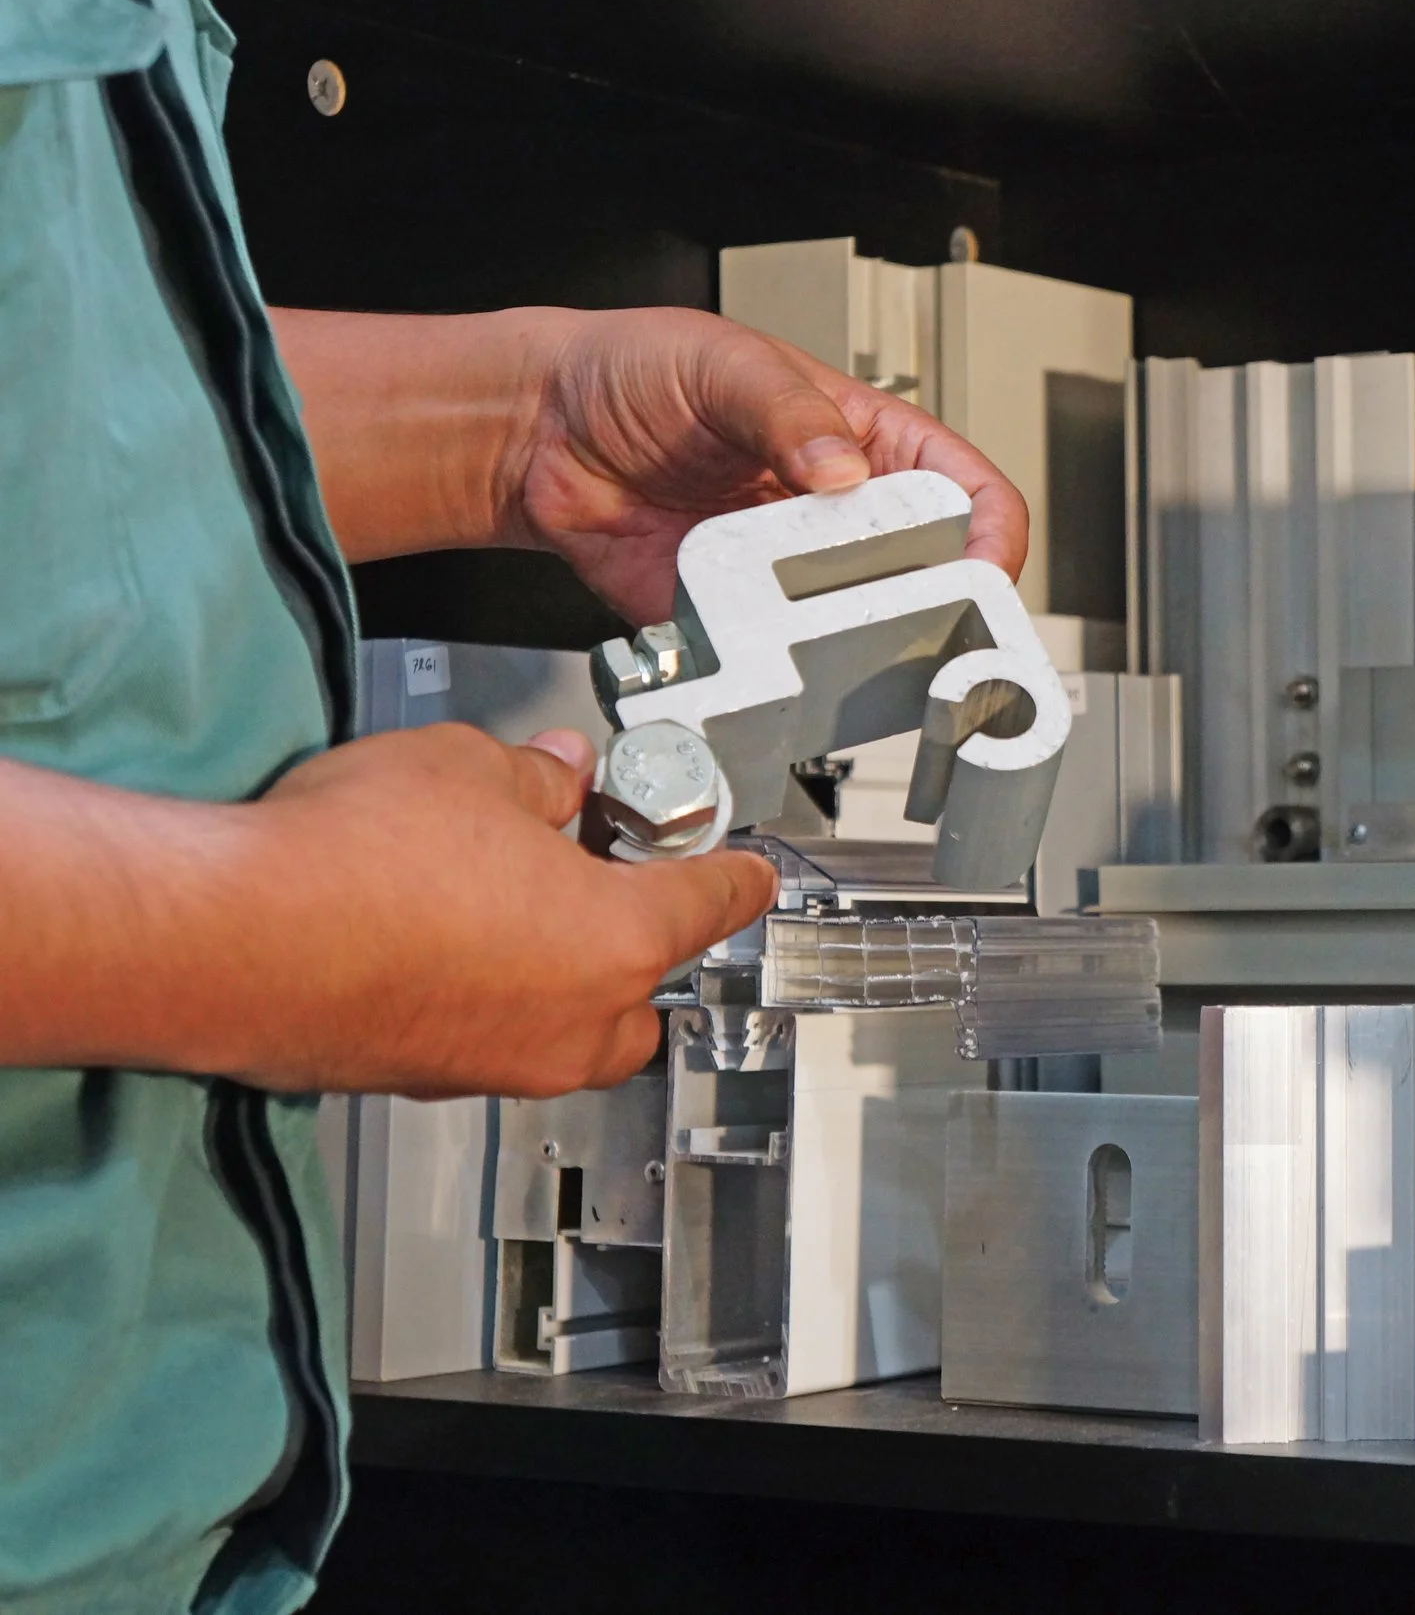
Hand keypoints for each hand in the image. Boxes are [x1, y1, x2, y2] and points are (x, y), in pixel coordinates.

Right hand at [222, 724, 774, 1097]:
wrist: (232, 941)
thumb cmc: (353, 862)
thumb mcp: (467, 768)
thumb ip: (533, 775)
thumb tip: (555, 773)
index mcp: (617, 938)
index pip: (709, 903)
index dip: (736, 877)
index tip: (750, 876)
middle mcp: (573, 1019)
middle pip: (644, 992)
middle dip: (636, 946)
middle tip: (601, 885)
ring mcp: (499, 1061)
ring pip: (566, 1029)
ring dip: (556, 977)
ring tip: (506, 905)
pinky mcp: (425, 1079)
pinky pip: (488, 1041)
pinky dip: (485, 999)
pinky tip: (437, 943)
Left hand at [508, 307, 1028, 622]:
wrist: (541, 433)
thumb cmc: (635, 373)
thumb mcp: (723, 364)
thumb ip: (788, 412)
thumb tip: (844, 469)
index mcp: (866, 441)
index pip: (968, 490)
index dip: (992, 534)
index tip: (982, 569)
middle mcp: (840, 515)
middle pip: (931, 575)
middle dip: (938, 606)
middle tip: (922, 623)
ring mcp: (792, 573)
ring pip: (860, 629)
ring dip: (855, 643)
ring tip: (831, 637)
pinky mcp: (739, 619)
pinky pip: (775, 658)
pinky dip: (774, 667)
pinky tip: (758, 650)